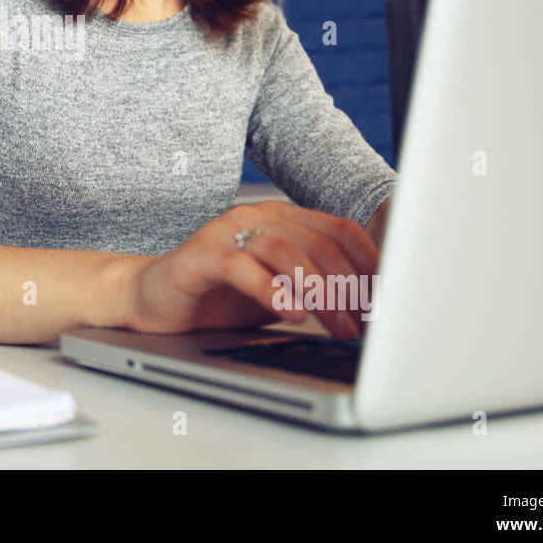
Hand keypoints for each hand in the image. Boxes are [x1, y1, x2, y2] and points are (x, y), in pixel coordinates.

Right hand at [123, 201, 380, 339]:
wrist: (153, 300)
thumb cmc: (219, 298)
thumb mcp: (281, 295)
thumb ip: (318, 292)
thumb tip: (373, 312)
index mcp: (283, 218)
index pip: (341, 231)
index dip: (371, 264)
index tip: (390, 300)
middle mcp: (257, 216)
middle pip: (319, 242)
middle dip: (350, 285)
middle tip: (366, 323)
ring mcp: (227, 230)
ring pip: (286, 252)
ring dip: (320, 292)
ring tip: (338, 326)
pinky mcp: (200, 253)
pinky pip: (242, 266)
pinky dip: (272, 291)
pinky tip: (292, 314)